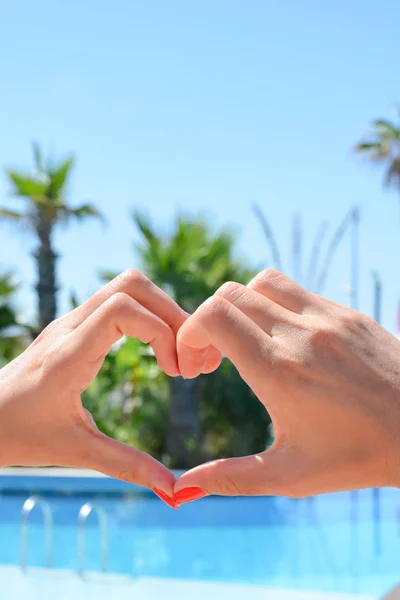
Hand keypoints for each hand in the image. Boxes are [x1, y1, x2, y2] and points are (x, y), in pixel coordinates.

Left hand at [0, 270, 192, 504]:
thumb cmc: (20, 435)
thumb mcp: (75, 451)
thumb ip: (126, 466)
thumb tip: (174, 489)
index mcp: (68, 355)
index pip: (123, 309)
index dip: (161, 331)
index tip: (175, 372)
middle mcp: (69, 327)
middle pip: (131, 284)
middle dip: (170, 313)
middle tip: (185, 356)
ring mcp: (71, 320)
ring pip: (127, 285)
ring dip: (160, 310)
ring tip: (175, 352)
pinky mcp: (74, 323)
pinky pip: (118, 298)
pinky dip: (147, 314)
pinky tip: (155, 348)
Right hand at [174, 269, 399, 500]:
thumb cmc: (358, 457)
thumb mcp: (290, 474)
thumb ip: (230, 478)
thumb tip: (181, 490)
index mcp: (279, 372)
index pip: (215, 316)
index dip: (190, 331)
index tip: (194, 361)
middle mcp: (301, 335)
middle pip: (230, 295)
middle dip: (209, 321)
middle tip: (215, 357)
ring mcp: (328, 318)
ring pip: (263, 283)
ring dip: (243, 306)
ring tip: (249, 341)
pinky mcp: (348, 314)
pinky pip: (298, 293)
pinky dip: (276, 307)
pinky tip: (286, 341)